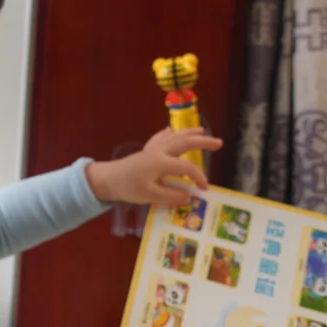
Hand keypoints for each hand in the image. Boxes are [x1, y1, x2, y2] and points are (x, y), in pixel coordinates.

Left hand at [86, 127, 222, 205]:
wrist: (107, 179)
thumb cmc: (128, 187)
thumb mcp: (150, 196)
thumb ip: (171, 196)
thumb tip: (189, 197)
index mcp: (161, 163)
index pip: (187, 168)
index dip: (198, 177)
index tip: (204, 189)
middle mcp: (159, 152)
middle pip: (185, 143)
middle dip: (203, 142)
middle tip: (219, 143)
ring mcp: (152, 149)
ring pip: (174, 136)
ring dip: (188, 133)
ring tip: (201, 130)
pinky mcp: (146, 150)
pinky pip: (159, 138)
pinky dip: (168, 133)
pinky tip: (170, 130)